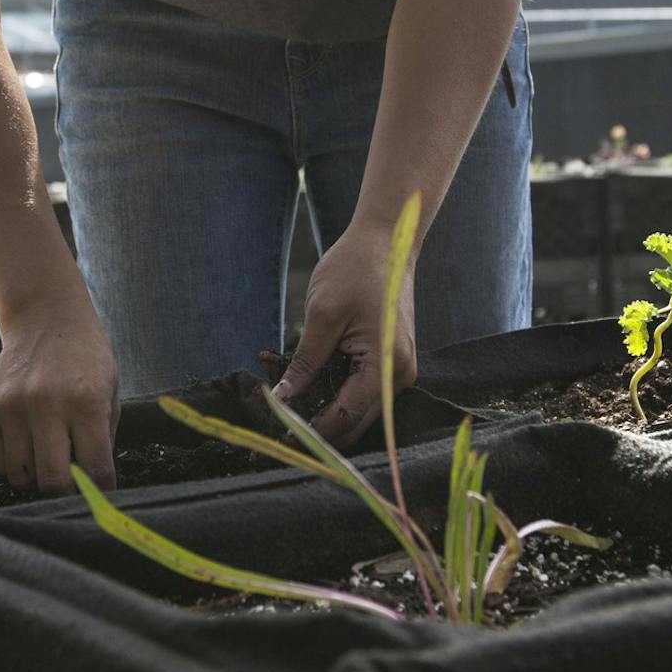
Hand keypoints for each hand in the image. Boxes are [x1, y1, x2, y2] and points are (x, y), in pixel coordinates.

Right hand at [0, 291, 119, 495]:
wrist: (44, 317)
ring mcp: (12, 406)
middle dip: (64, 493)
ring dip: (34, 478)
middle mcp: (47, 405)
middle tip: (70, 487)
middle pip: (52, 482)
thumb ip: (104, 438)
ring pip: (20, 475)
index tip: (99, 493)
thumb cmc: (85, 359)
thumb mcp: (109, 391)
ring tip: (46, 461)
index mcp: (86, 403)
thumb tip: (95, 486)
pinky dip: (12, 464)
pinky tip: (26, 446)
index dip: (99, 489)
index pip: (94, 470)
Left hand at [269, 221, 418, 447]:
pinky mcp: (389, 362)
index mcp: (386, 367)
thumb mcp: (322, 315)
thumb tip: (283, 399)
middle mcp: (399, 377)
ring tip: (279, 383)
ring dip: (319, 404)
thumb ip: (304, 363)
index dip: (310, 430)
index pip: (346, 418)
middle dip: (313, 423)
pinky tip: (300, 374)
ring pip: (354, 408)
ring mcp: (397, 371)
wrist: (385, 239)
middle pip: (354, 423)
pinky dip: (330, 387)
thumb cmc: (354, 269)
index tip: (276, 431)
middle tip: (273, 416)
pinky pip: (358, 388)